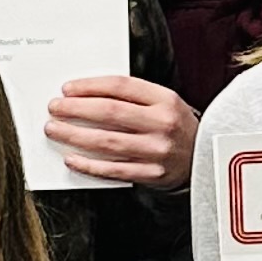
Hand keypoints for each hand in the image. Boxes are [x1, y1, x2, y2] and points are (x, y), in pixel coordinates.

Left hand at [44, 76, 196, 191]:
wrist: (207, 159)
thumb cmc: (178, 128)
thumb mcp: (165, 103)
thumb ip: (133, 97)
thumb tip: (86, 96)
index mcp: (165, 99)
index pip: (121, 86)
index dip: (90, 86)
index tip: (68, 89)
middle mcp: (163, 124)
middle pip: (110, 112)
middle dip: (76, 109)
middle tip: (55, 108)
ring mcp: (157, 151)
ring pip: (107, 142)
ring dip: (75, 135)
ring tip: (55, 130)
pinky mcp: (152, 174)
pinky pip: (113, 170)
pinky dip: (89, 164)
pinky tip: (72, 158)